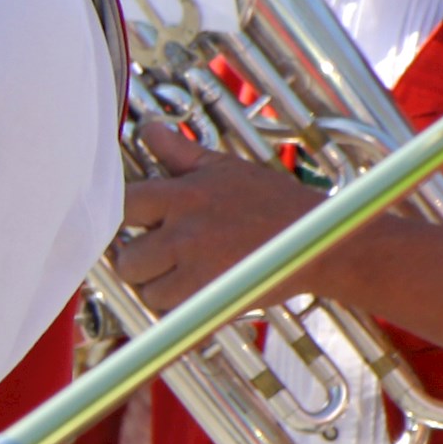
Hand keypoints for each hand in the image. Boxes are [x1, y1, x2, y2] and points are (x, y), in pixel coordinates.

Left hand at [107, 144, 328, 313]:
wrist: (318, 240)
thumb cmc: (273, 202)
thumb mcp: (224, 168)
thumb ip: (179, 152)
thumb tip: (148, 129)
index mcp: (182, 195)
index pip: (124, 206)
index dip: (126, 219)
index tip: (138, 225)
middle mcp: (183, 232)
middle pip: (125, 257)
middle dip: (138, 259)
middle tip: (158, 256)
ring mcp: (195, 268)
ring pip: (145, 290)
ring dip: (156, 287)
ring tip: (178, 276)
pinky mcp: (210, 300)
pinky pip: (171, 313)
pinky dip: (177, 309)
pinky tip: (194, 293)